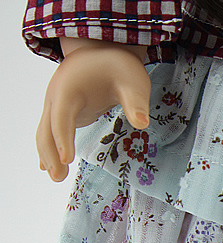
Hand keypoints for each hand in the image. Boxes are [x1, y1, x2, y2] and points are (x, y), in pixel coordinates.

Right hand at [36, 38, 150, 181]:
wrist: (101, 51)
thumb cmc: (118, 66)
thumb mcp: (132, 79)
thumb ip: (135, 101)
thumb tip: (142, 123)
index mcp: (70, 88)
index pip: (63, 115)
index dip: (63, 137)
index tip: (66, 158)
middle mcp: (56, 97)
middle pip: (47, 128)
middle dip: (51, 152)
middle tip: (58, 177)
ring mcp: (56, 105)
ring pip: (45, 132)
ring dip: (48, 155)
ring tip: (57, 177)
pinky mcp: (63, 112)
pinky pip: (51, 133)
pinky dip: (50, 149)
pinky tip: (51, 167)